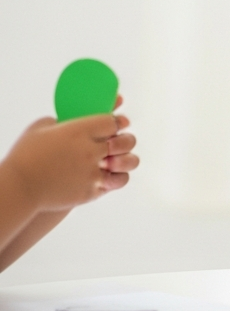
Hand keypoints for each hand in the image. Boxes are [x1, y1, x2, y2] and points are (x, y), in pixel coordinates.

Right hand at [0, 114, 136, 212]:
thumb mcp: (40, 128)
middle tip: (118, 142)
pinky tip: (109, 175)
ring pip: (128, 162)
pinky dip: (116, 178)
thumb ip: (60, 121)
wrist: (20, 187)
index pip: (114, 122)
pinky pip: (116, 182)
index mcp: (80, 131)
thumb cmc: (25, 156)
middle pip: (126, 141)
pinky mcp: (92, 190)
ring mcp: (94, 171)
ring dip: (127, 160)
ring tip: (117, 160)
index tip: (120, 122)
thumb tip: (69, 121)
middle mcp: (92, 150)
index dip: (119, 121)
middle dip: (125, 140)